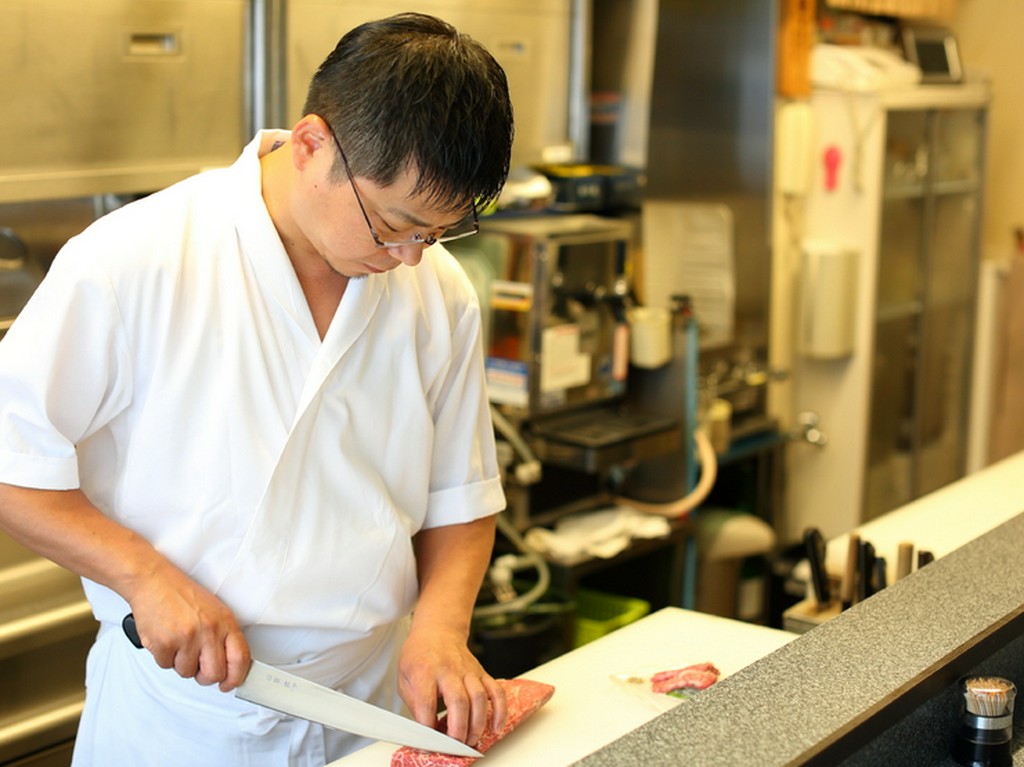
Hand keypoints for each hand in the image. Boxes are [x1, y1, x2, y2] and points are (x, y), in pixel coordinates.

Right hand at [126, 566, 249, 691]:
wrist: (153, 581)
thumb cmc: (182, 595)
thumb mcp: (214, 610)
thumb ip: (223, 636)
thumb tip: (228, 665)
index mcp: (225, 622)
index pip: (240, 658)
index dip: (236, 677)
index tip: (228, 684)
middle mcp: (208, 630)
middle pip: (213, 674)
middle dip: (204, 676)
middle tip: (197, 664)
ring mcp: (186, 638)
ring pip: (187, 673)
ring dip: (181, 663)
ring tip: (178, 640)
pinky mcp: (164, 644)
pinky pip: (166, 666)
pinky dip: (164, 657)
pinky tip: (165, 638)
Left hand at [398, 625, 506, 746]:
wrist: (438, 630)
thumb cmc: (420, 655)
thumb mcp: (404, 677)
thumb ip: (415, 704)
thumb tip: (426, 729)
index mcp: (425, 671)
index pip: (426, 702)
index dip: (427, 726)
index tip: (428, 740)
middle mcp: (448, 670)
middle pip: (458, 701)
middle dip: (458, 728)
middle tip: (455, 743)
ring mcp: (468, 671)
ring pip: (479, 697)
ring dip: (477, 723)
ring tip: (471, 739)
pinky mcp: (481, 673)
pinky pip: (496, 691)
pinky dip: (500, 711)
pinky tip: (496, 726)